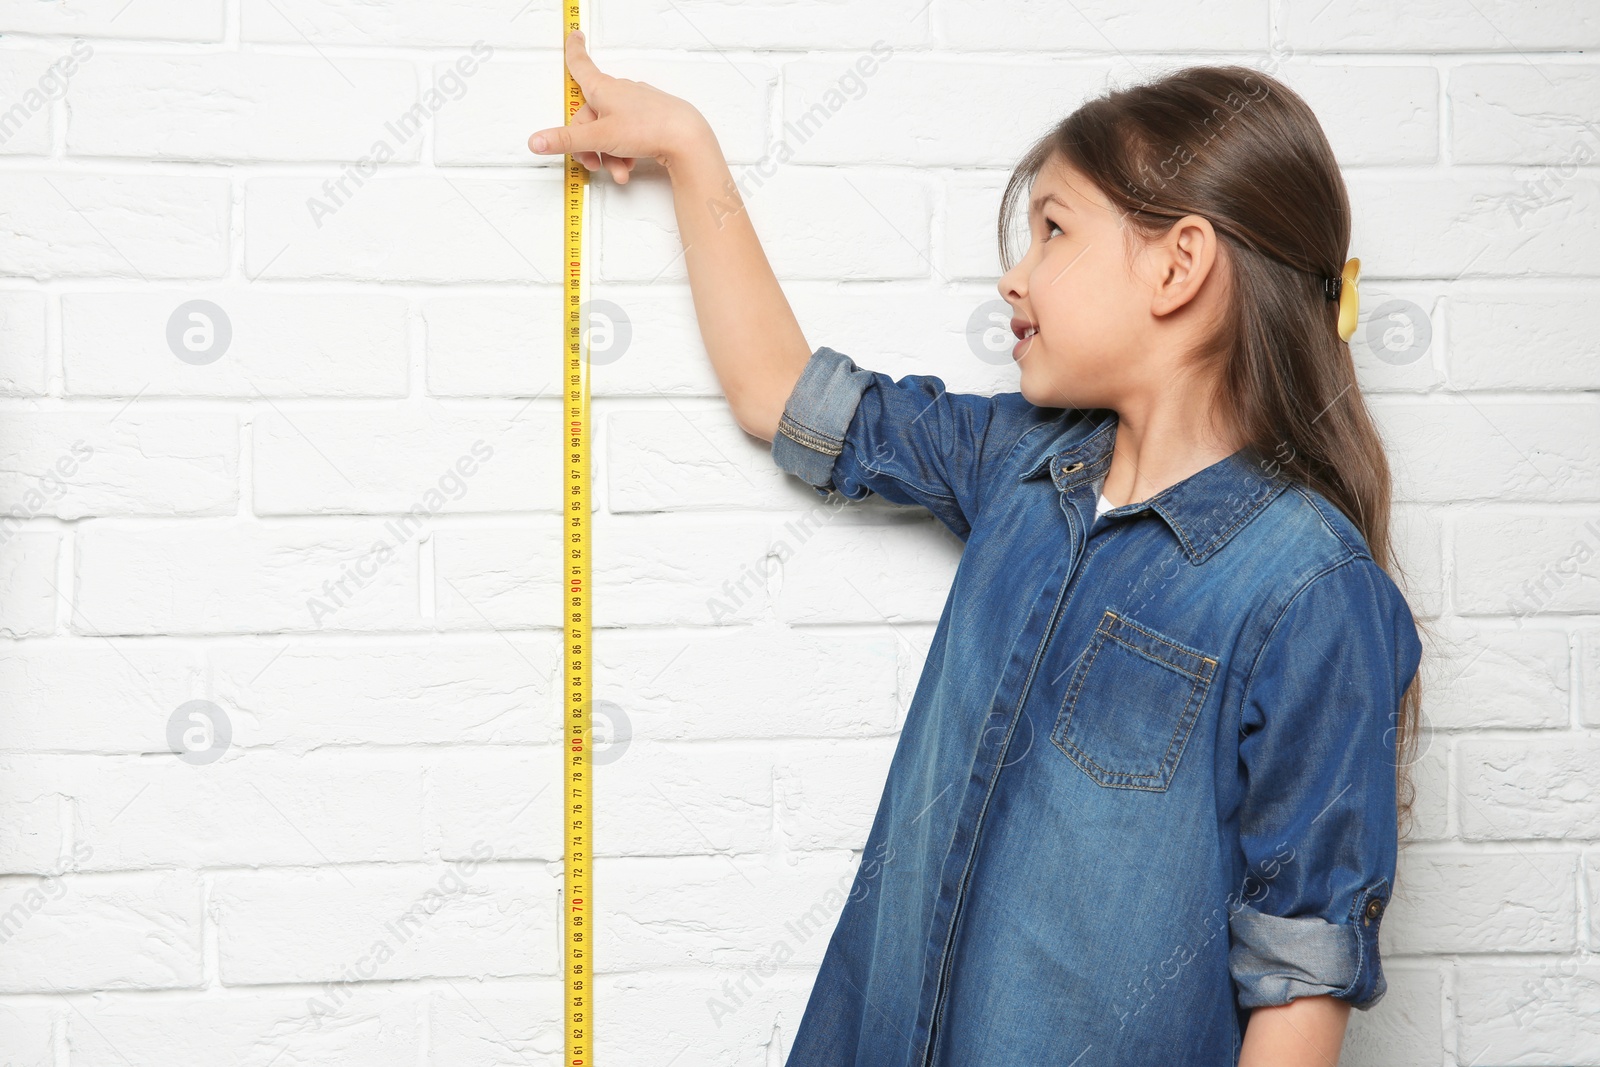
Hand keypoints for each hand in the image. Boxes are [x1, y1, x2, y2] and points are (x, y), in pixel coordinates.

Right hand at [527, 29, 709, 182]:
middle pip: (590, 115)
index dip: (573, 51)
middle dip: (589, 144)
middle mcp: (619, 92)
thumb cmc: (648, 127)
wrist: (686, 138)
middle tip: (593, 164)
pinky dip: (625, 151)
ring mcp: (636, 105)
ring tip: (619, 170)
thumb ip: (566, 141)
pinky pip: (628, 134)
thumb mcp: (599, 137)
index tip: (573, 37)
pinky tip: (630, 165)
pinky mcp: (650, 119)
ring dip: (608, 154)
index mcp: (602, 89)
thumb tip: (537, 141)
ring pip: (610, 129)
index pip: (581, 65)